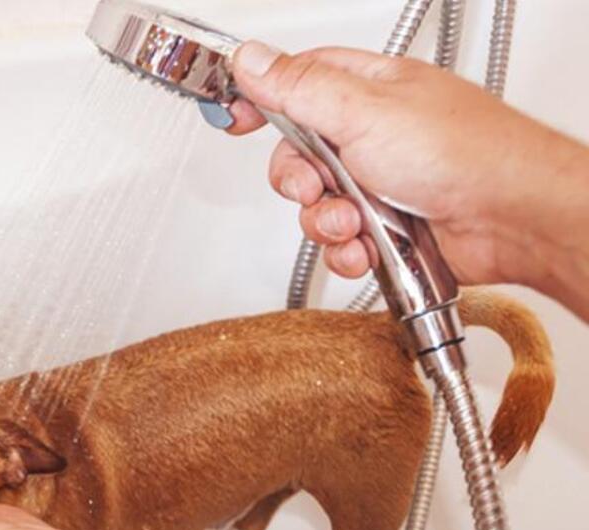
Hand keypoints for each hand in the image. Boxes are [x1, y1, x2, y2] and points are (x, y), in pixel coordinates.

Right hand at [224, 41, 588, 300]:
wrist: (514, 219)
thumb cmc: (464, 153)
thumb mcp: (364, 111)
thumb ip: (299, 88)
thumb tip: (251, 59)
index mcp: (367, 90)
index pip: (296, 82)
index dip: (260, 99)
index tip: (233, 117)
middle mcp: (372, 133)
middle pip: (297, 155)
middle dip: (298, 182)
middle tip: (316, 185)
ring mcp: (380, 182)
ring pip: (316, 206)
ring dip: (325, 222)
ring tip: (354, 223)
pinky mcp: (388, 227)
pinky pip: (341, 242)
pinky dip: (347, 251)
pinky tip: (367, 248)